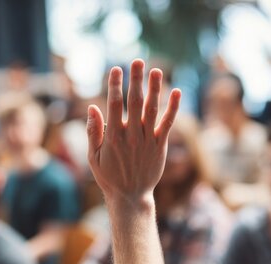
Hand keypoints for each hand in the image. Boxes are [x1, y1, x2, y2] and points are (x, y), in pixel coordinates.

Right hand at [87, 59, 180, 205]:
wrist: (130, 196)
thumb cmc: (109, 177)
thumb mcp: (93, 157)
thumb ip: (94, 132)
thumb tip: (92, 107)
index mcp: (113, 137)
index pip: (114, 105)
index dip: (115, 85)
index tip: (116, 69)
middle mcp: (131, 135)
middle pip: (134, 102)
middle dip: (136, 80)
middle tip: (137, 61)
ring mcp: (147, 140)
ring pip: (152, 109)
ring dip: (155, 89)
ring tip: (157, 70)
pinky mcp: (160, 146)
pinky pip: (168, 123)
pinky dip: (173, 108)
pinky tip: (177, 92)